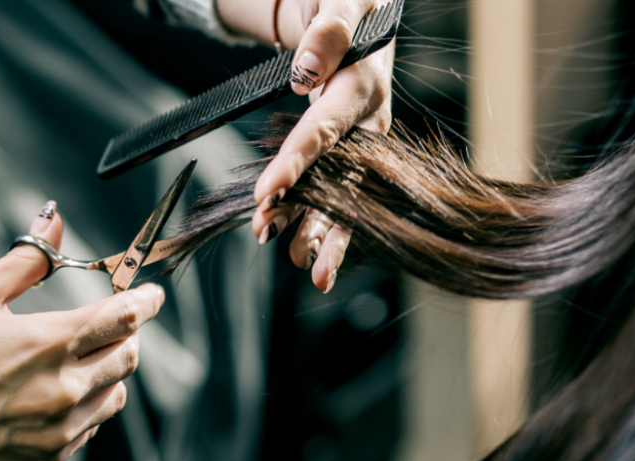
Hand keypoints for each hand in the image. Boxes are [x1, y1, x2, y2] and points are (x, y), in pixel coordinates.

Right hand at [0, 204, 164, 460]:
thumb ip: (26, 258)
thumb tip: (54, 220)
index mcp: (47, 343)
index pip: (124, 317)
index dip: (147, 301)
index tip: (152, 295)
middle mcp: (61, 389)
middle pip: (129, 355)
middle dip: (125, 334)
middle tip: (105, 325)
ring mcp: (57, 429)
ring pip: (116, 393)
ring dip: (107, 372)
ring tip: (71, 362)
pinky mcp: (48, 457)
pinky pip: (92, 427)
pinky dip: (86, 406)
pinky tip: (53, 395)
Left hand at [219, 0, 394, 292]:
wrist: (366, 16)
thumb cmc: (352, 9)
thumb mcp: (342, 6)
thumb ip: (328, 35)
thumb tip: (305, 73)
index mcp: (364, 89)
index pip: (325, 130)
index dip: (296, 163)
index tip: (267, 192)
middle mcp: (367, 124)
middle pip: (341, 178)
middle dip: (317, 218)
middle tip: (291, 252)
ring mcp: (360, 142)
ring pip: (341, 194)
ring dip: (317, 229)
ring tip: (299, 262)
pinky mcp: (349, 152)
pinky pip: (335, 190)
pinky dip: (319, 220)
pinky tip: (302, 248)